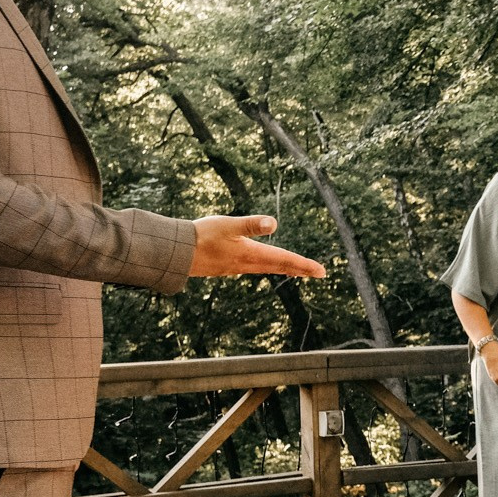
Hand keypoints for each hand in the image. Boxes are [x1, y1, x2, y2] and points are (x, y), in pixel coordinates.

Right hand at [188, 215, 326, 277]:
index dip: (305, 265)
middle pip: (279, 266)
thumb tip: (274, 223)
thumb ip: (250, 224)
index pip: (284, 260)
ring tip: (297, 270)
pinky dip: (266, 266)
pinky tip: (262, 264)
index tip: (322, 271)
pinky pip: (253, 268)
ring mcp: (236, 267)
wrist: (175, 253)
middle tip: (318, 273)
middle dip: (300, 269)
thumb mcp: (227, 225)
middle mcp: (246, 264)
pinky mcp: (226, 266)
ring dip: (284, 268)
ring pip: (266, 268)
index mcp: (251, 254)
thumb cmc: (200, 236)